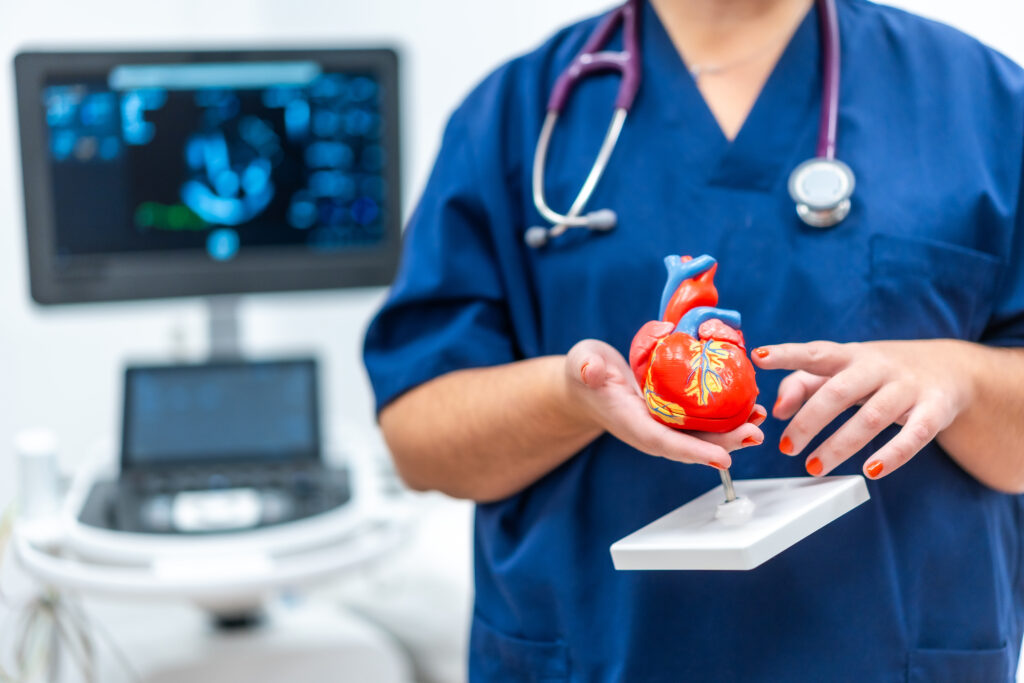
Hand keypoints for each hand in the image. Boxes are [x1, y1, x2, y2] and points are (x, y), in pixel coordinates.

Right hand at [565, 339, 765, 469]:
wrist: (588, 380)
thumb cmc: (585, 370)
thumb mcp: (581, 362)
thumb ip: (586, 368)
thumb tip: (591, 372)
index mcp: (630, 421)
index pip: (662, 441)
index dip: (693, 451)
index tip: (722, 458)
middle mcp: (650, 428)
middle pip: (691, 443)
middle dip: (725, 442)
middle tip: (755, 433)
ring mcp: (663, 423)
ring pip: (701, 434)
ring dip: (733, 431)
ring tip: (760, 418)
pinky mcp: (673, 413)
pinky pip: (702, 419)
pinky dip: (727, 414)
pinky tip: (750, 404)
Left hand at [752, 340, 973, 479]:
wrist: (950, 368)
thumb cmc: (878, 373)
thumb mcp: (842, 371)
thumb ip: (802, 384)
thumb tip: (776, 410)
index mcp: (850, 355)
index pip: (815, 352)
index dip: (787, 354)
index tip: (758, 357)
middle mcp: (878, 367)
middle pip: (839, 391)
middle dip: (809, 421)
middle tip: (786, 447)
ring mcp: (908, 387)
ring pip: (871, 417)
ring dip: (840, 445)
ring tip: (814, 466)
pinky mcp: (934, 410)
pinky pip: (914, 436)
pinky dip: (892, 455)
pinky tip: (870, 471)